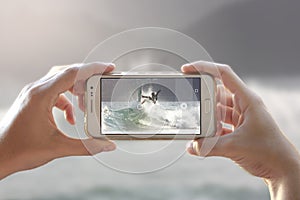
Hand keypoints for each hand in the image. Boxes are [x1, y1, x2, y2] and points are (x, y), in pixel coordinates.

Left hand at [0, 62, 115, 179]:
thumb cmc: (20, 149)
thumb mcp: (58, 147)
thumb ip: (87, 146)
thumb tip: (107, 145)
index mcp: (41, 95)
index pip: (72, 73)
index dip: (93, 69)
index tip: (108, 68)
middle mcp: (36, 90)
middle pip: (67, 73)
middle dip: (87, 77)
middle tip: (102, 81)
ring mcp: (33, 94)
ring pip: (61, 81)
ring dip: (76, 91)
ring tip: (86, 105)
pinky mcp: (33, 101)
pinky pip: (55, 93)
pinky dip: (67, 102)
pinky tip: (71, 117)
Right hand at [182, 61, 299, 199]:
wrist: (281, 168)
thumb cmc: (269, 151)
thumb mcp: (235, 146)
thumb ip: (210, 146)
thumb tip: (191, 146)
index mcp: (247, 99)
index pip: (223, 74)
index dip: (204, 67)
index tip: (188, 69)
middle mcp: (243, 105)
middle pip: (217, 92)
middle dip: (202, 98)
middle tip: (190, 103)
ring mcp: (240, 117)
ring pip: (217, 110)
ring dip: (207, 117)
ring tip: (196, 124)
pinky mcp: (238, 129)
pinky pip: (219, 124)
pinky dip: (210, 131)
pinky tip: (202, 139)